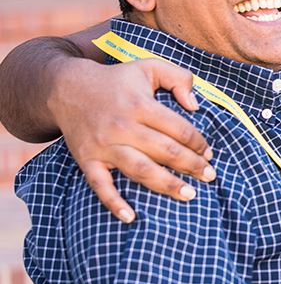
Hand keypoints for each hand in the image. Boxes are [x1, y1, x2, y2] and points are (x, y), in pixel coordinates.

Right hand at [50, 57, 212, 221]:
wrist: (66, 88)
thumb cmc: (117, 80)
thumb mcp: (149, 66)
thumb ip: (179, 77)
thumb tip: (195, 105)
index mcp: (141, 105)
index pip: (178, 129)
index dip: (198, 143)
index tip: (209, 153)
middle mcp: (122, 126)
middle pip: (165, 151)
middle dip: (191, 166)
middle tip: (210, 176)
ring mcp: (103, 145)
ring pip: (139, 169)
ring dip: (166, 185)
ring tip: (189, 195)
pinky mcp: (87, 159)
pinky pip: (100, 185)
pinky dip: (114, 202)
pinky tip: (131, 217)